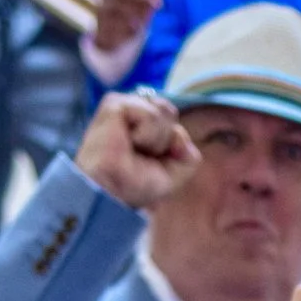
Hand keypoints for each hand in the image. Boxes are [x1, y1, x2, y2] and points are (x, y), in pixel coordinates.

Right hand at [75, 88, 199, 214]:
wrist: (111, 196)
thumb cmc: (134, 187)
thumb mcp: (173, 175)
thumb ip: (189, 157)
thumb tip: (180, 136)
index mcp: (136, 120)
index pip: (168, 115)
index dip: (170, 141)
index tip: (148, 159)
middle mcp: (127, 109)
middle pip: (168, 110)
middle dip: (164, 139)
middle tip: (140, 156)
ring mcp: (120, 105)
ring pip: (163, 111)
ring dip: (156, 140)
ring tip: (133, 151)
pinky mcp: (113, 105)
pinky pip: (151, 115)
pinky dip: (147, 136)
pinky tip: (128, 144)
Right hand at [90, 0, 163, 61]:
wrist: (111, 39)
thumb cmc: (131, 15)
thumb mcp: (144, 4)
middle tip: (159, 4)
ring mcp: (102, 9)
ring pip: (117, 5)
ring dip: (136, 11)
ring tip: (148, 19)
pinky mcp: (100, 26)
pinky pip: (114, 24)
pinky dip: (128, 26)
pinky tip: (137, 29)